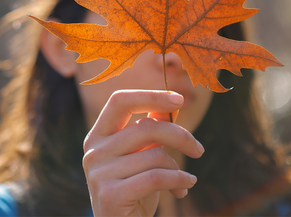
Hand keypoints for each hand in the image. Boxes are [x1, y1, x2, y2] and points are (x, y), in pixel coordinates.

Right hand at [82, 90, 203, 216]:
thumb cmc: (134, 191)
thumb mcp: (142, 158)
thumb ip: (151, 132)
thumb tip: (169, 105)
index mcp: (97, 136)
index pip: (120, 101)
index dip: (151, 96)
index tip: (179, 100)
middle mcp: (93, 151)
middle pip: (145, 127)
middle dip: (180, 136)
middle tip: (198, 149)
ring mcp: (98, 173)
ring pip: (155, 156)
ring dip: (177, 169)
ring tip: (183, 181)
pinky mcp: (110, 195)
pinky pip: (156, 178)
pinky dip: (179, 181)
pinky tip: (184, 188)